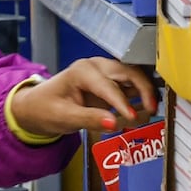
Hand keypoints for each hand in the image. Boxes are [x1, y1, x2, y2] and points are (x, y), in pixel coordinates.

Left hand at [10, 58, 157, 137]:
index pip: (108, 86)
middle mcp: (96, 66)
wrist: (37, 107)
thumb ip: (88, 119)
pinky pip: (130, 85)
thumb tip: (114, 123)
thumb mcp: (63, 117)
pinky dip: (140, 95)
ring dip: (145, 90)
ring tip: (152, 110)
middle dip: (143, 89)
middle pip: (128, 72)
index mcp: (82, 71)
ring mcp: (105, 72)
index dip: (121, 103)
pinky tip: (146, 109)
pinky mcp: (111, 82)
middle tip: (151, 110)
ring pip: (133, 76)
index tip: (132, 118)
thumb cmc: (46, 109)